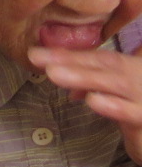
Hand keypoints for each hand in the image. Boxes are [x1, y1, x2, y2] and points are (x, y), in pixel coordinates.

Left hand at [30, 46, 141, 162]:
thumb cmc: (139, 112)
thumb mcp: (118, 99)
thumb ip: (97, 89)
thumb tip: (72, 90)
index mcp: (135, 68)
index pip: (102, 58)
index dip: (71, 54)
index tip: (39, 53)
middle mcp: (141, 77)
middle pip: (108, 64)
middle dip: (71, 60)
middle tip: (36, 56)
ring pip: (117, 83)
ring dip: (84, 77)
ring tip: (53, 73)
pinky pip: (132, 112)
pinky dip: (113, 106)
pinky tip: (93, 100)